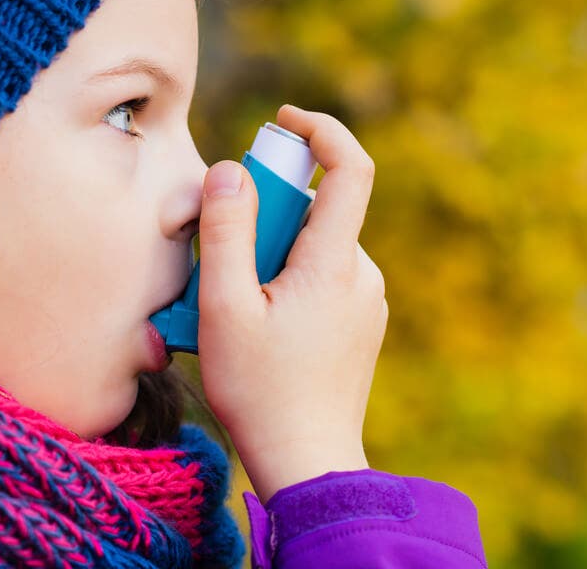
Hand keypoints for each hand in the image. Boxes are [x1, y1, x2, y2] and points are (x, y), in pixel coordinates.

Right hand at [196, 104, 387, 501]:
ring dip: (271, 252)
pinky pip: (322, 276)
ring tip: (232, 305)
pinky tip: (257, 323)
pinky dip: (286, 278)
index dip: (320, 130)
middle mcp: (363, 274)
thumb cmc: (261, 391)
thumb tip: (230, 171)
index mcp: (335, 263)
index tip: (282, 121)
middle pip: (317, 210)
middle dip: (266, 213)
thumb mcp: (224, 309)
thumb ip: (225, 232)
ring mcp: (366, 301)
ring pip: (314, 246)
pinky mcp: (360, 323)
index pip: (350, 167)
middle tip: (220, 256)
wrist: (309, 465)